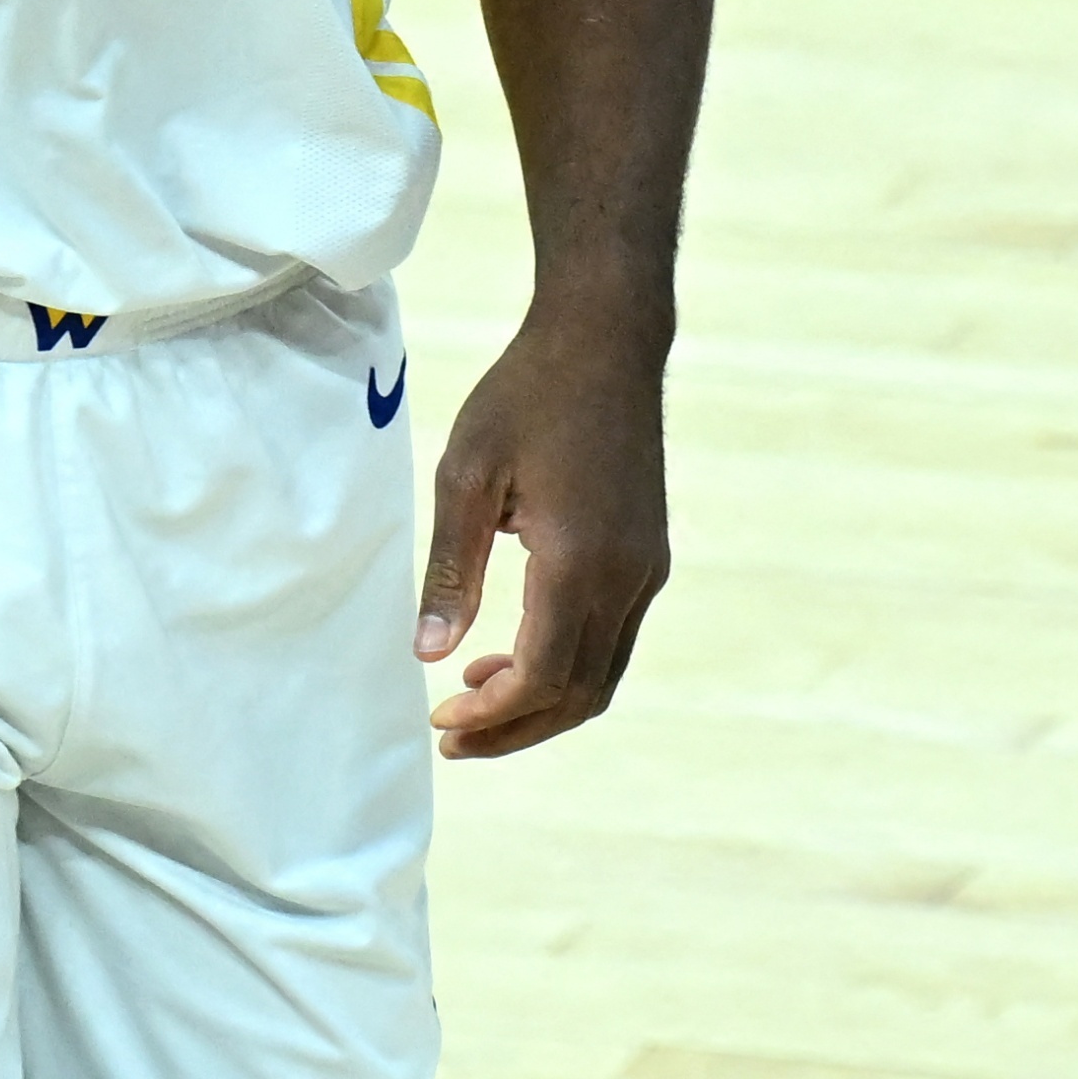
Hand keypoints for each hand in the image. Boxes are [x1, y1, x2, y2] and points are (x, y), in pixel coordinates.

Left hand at [415, 297, 669, 755]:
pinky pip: (613, 640)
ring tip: (474, 697)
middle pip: (579, 695)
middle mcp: (626, 577)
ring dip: (542, 703)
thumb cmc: (527, 396)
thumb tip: (428, 652)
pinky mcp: (650, 557)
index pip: (541, 677)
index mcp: (578, 561)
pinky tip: (514, 650)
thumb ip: (450, 571)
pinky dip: (567, 666)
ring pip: (603, 676)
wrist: (606, 341)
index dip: (491, 714)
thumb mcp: (465, 476)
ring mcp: (647, 569)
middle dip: (514, 729)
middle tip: (452, 737)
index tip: (440, 717)